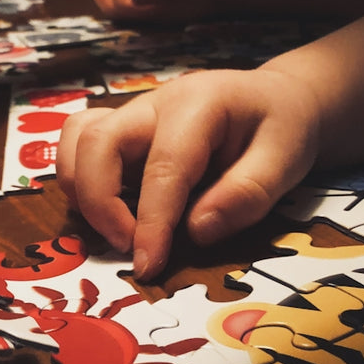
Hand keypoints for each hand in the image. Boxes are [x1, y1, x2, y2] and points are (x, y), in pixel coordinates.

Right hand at [57, 68, 322, 278]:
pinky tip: (109, 210)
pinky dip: (80, 179)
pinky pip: (78, 144)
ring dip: (82, 191)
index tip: (148, 265)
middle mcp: (155, 103)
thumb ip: (247, 194)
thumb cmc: (283, 128)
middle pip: (98, 142)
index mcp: (199, 104)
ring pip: (77, 139)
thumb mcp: (286, 159)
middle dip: (101, 204)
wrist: (277, 99)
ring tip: (115, 230)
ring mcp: (133, 114)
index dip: (151, 221)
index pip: (164, 166)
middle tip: (130, 249)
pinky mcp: (123, 130)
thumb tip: (196, 231)